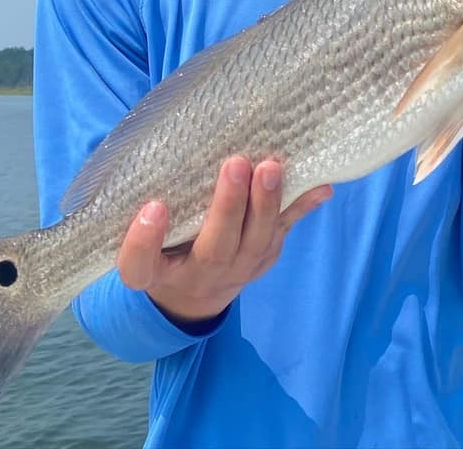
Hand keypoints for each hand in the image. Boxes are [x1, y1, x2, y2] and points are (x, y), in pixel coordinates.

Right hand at [117, 156, 332, 325]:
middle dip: (228, 207)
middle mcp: (199, 276)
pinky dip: (303, 207)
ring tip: (271, 167)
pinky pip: (284, 232)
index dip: (144, 241)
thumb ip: (144, 222)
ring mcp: (238, 271)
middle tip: (235, 165)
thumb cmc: (161, 253)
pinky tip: (322, 187)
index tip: (153, 208)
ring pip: (256, 242)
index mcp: (156, 273)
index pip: (140, 267)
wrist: (193, 297)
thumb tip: (154, 179)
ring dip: (267, 203)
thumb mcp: (143, 244)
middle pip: (215, 249)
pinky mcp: (264, 258)